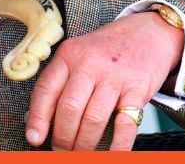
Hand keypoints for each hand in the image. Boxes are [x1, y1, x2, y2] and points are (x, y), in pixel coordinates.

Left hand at [25, 11, 184, 149]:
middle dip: (63, 138)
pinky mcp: (137, 89)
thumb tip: (39, 122)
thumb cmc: (110, 49)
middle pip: (69, 109)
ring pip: (93, 120)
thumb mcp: (80, 54)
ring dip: (85, 145)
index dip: (37, 119)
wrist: (150, 32)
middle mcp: (90, 63)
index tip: (35, 139)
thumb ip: (62, 81)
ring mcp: (115, 76)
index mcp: (70, 54)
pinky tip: (111, 155)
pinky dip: (117, 146)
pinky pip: (124, 125)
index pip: (46, 90)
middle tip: (62, 150)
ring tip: (81, 153)